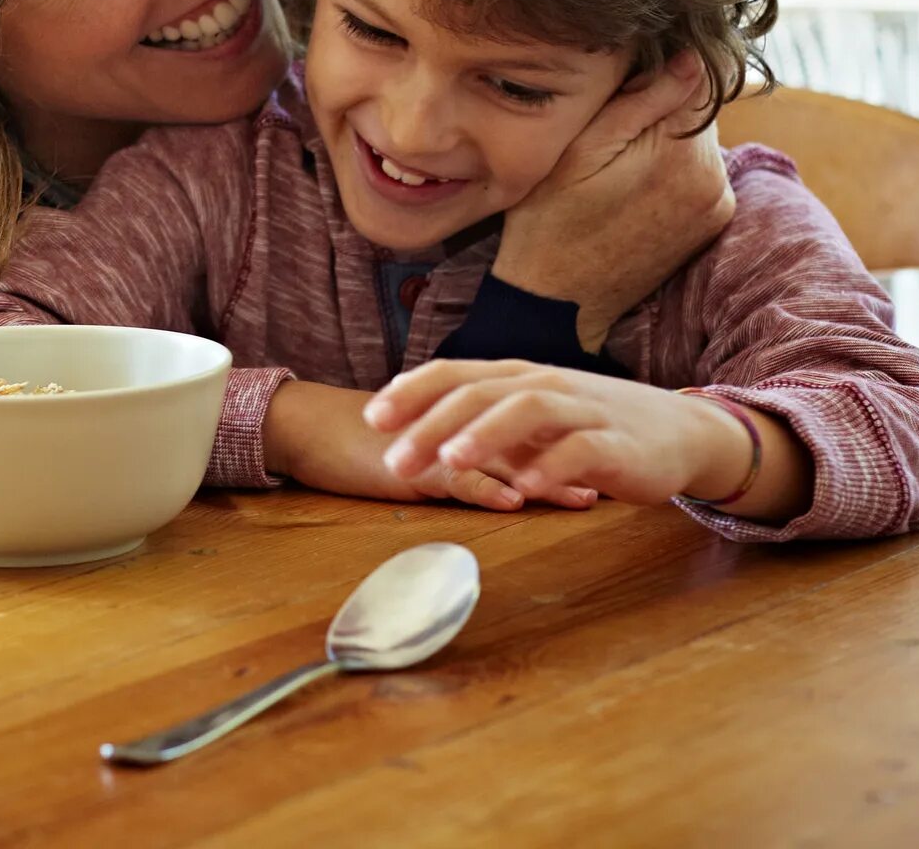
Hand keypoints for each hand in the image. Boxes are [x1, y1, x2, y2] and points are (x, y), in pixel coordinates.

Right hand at [262, 381, 592, 510]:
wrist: (303, 426)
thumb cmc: (355, 438)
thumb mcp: (414, 444)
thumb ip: (450, 451)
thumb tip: (490, 467)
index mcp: (457, 417)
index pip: (521, 428)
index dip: (562, 443)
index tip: (602, 457)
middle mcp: (453, 426)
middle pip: (525, 444)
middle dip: (569, 461)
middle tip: (614, 477)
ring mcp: (434, 445)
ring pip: (499, 461)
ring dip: (542, 480)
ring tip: (583, 496)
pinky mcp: (410, 466)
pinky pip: (453, 478)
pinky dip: (485, 489)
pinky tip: (514, 500)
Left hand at [364, 360, 773, 511]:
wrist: (682, 432)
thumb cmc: (593, 426)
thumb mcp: (534, 420)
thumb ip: (486, 423)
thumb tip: (419, 434)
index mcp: (519, 378)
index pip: (456, 373)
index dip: (412, 392)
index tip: (371, 419)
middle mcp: (547, 386)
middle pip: (481, 392)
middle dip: (433, 422)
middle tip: (395, 457)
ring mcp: (585, 411)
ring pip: (529, 409)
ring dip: (486, 432)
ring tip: (451, 460)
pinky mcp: (619, 446)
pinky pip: (583, 451)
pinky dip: (553, 465)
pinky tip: (527, 487)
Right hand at [493, 52, 734, 351]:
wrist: (557, 299)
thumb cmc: (552, 219)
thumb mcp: (582, 147)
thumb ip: (643, 100)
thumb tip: (694, 57)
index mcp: (686, 156)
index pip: (694, 80)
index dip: (655, 73)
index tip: (618, 88)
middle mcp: (715, 182)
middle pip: (695, 111)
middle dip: (658, 109)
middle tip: (604, 128)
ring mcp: (716, 208)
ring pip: (695, 141)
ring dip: (662, 139)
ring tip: (612, 161)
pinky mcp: (708, 226)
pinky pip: (695, 172)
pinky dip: (668, 168)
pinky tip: (628, 185)